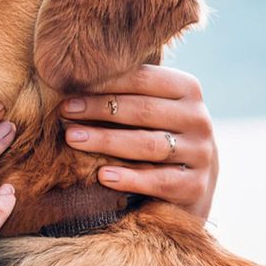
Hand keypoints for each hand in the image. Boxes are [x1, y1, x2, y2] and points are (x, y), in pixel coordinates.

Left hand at [60, 65, 218, 220]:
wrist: (190, 184)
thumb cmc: (155, 135)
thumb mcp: (147, 111)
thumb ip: (123, 94)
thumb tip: (71, 80)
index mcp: (188, 90)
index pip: (145, 79)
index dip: (106, 82)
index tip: (69, 89)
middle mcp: (199, 119)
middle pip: (145, 110)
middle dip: (100, 109)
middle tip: (65, 112)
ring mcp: (200, 154)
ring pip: (149, 145)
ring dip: (107, 141)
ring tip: (73, 138)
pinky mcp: (195, 186)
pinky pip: (158, 181)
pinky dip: (130, 178)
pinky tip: (103, 175)